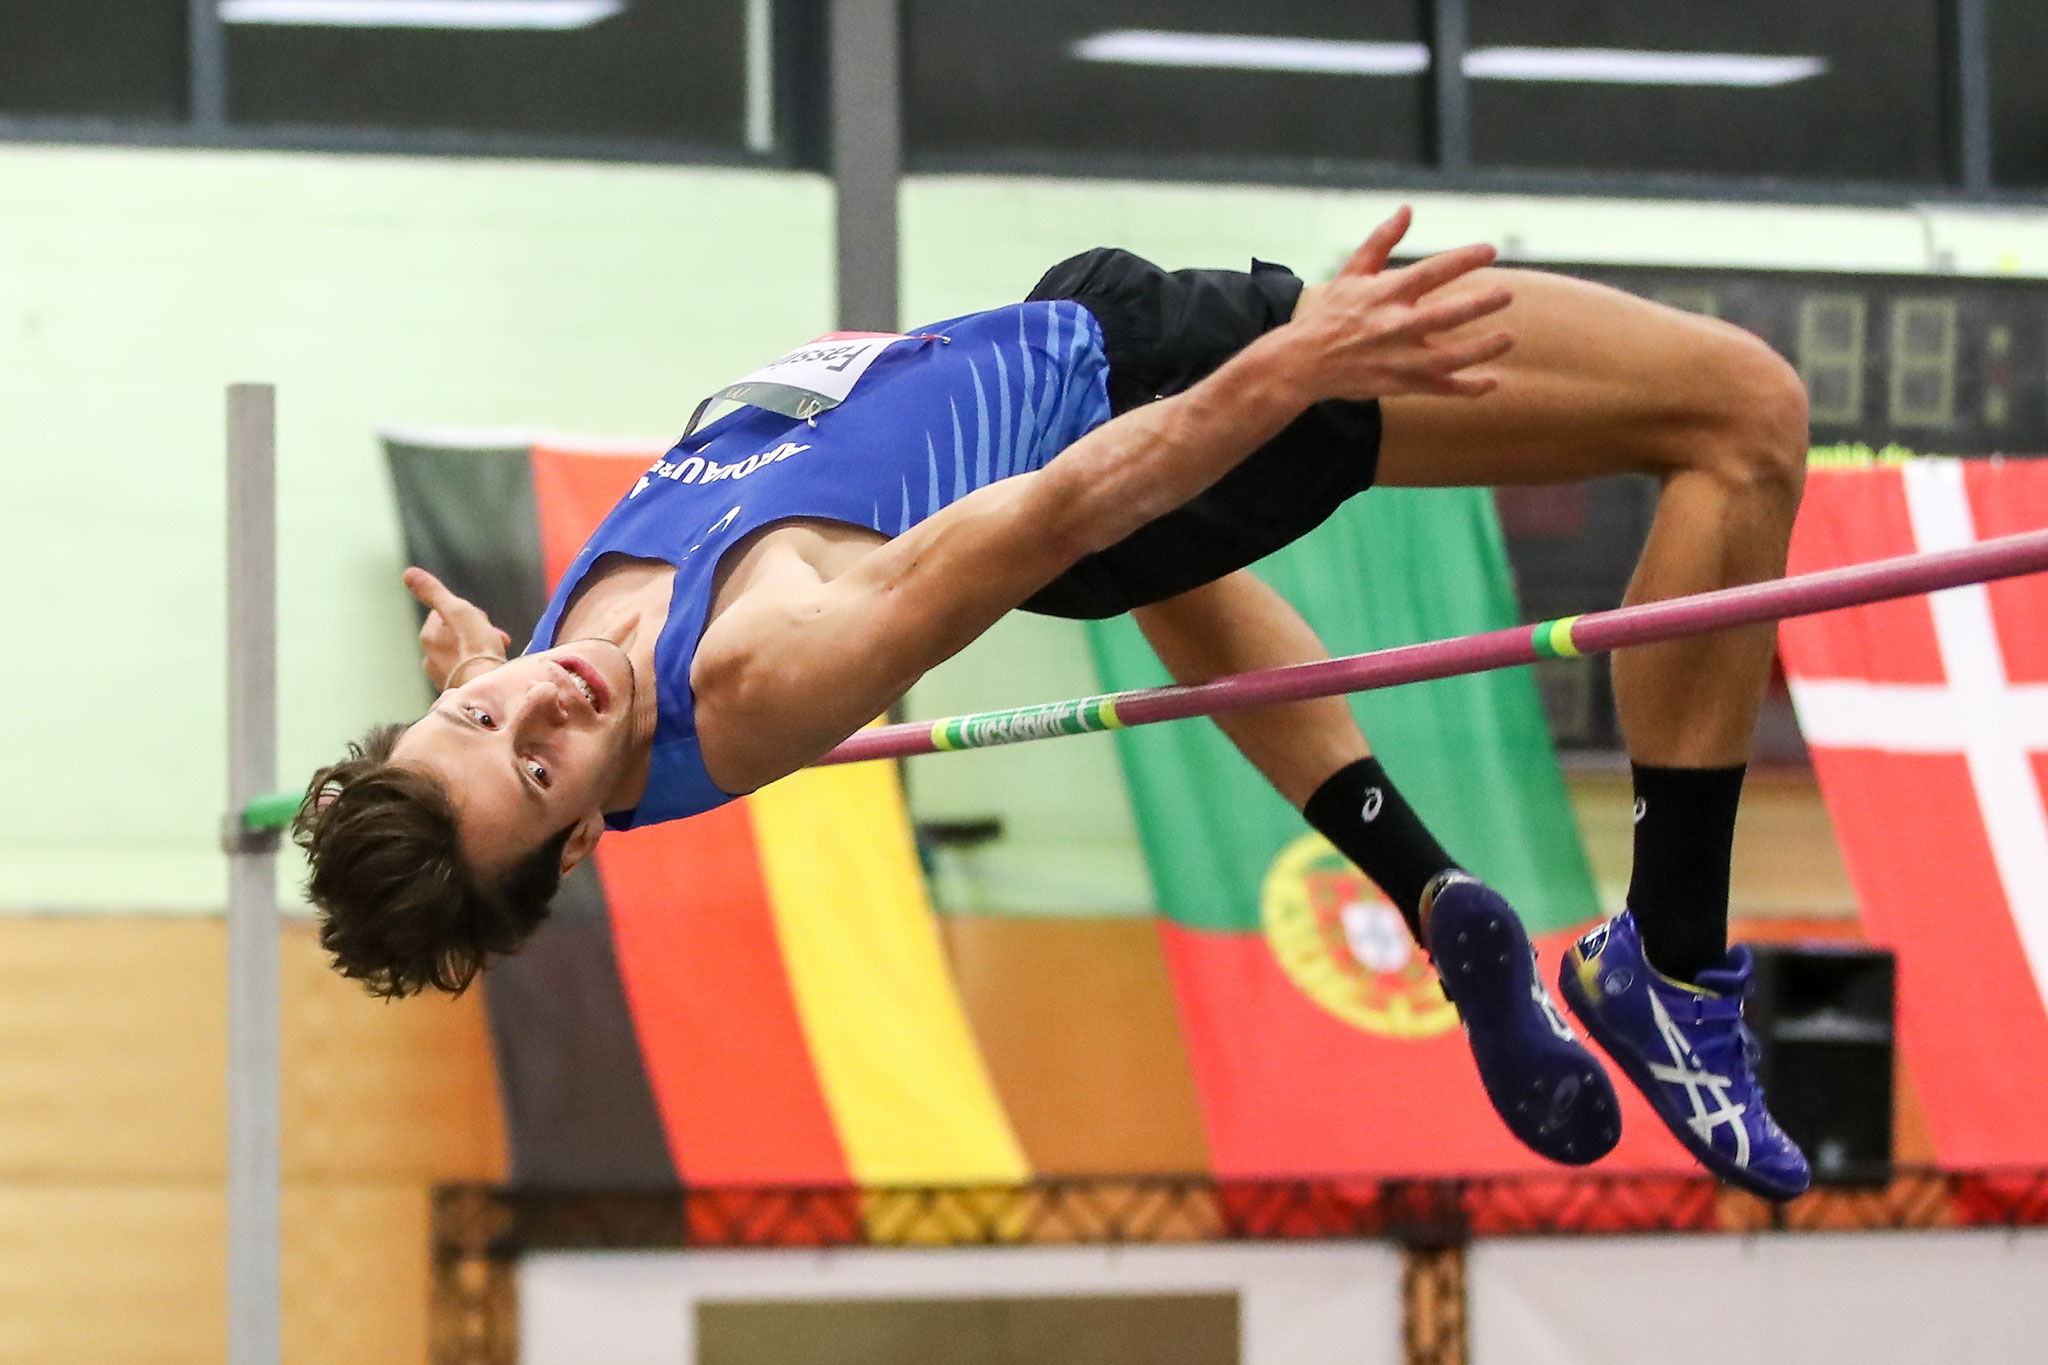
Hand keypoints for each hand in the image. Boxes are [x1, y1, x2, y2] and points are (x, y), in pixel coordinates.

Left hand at [403, 566, 513, 690]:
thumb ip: (433, 592)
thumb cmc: (476, 650)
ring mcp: (443, 675)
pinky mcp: (458, 689)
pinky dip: (479, 666)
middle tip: (491, 637)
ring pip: (462, 652)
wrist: (487, 688)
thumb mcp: (457, 610)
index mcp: (428, 635)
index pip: (445, 613)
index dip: (467, 612)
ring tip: (495, 653)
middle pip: (455, 633)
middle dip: (475, 632)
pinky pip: (468, 670)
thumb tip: (409, 574)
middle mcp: (430, 657)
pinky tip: (490, 667)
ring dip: (479, 649)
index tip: (480, 619)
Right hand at [1286, 206, 1514, 401]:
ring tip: (1509, 337)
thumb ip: (1382, 240)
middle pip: (1447, 315)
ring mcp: (1400, 359)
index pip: (1432, 272)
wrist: (1303, 363)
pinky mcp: (1401, 384)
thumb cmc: (1330, 313)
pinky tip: (1492, 382)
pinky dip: (1468, 388)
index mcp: (1385, 294)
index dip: (1463, 260)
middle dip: (1481, 304)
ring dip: (1483, 348)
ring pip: (1451, 356)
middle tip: (1507, 293)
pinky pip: (1441, 388)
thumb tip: (1407, 208)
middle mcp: (1395, 326)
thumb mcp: (1352, 272)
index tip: (1491, 250)